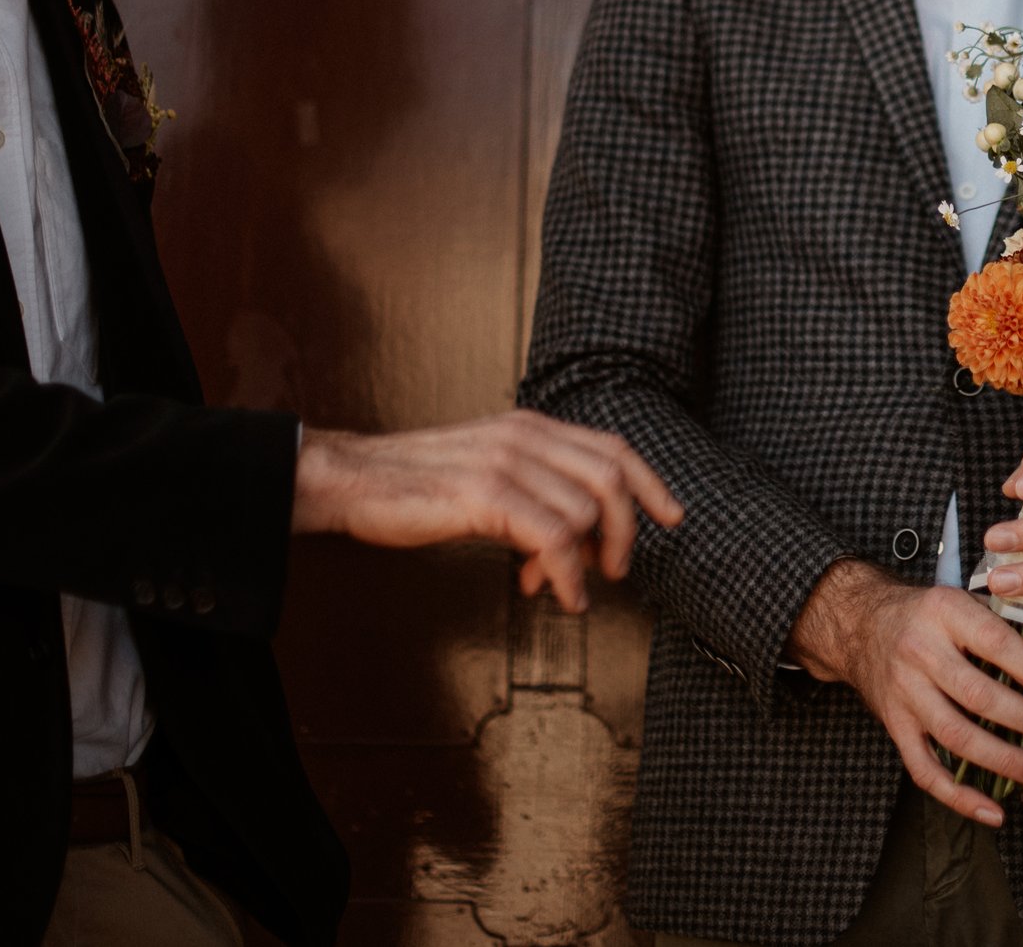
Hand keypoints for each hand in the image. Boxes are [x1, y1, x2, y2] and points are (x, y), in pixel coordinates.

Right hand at [291, 409, 681, 612]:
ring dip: (580, 563)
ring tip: (552, 586)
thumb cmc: (414, 485)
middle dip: (627, 530)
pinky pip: (554, 538)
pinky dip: (566, 574)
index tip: (673, 516)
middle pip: (612, 478)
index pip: (613, 446)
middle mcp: (525, 436)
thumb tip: (573, 546)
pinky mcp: (486, 495)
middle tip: (615, 570)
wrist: (349, 480)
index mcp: (530, 426)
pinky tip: (556, 595)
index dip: (650, 483)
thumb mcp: (486, 474)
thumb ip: (533, 495)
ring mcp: (506, 462)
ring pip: (584, 513)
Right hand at [789, 560, 1022, 827]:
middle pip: (977, 695)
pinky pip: (925, 769)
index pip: (994, 642)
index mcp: (943, 613)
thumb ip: (1001, 623)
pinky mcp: (895, 726)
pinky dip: (959, 797)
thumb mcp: (959, 600)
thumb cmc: (926, 615)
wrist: (859, 625)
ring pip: (956, 736)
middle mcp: (920, 653)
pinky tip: (994, 812)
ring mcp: (904, 693)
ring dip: (1004, 760)